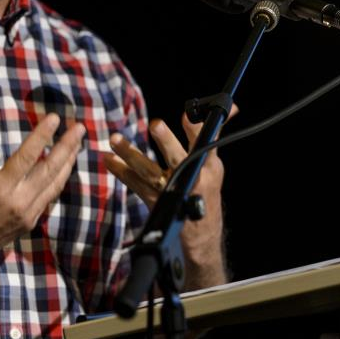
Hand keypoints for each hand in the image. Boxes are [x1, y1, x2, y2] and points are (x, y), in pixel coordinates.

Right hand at [0, 113, 84, 269]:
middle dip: (68, 147)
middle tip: (80, 127)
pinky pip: (49, 196)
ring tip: (77, 143)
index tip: (55, 118)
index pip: (27, 157)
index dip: (43, 135)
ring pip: (55, 184)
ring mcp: (26, 215)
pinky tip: (63, 166)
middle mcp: (17, 203)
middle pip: (50, 170)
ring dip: (68, 162)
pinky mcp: (29, 223)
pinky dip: (58, 179)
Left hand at [103, 108, 234, 286]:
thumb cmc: (207, 188)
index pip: (204, 143)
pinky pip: (135, 184)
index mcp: (208, 166)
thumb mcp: (215, 162)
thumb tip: (230, 107)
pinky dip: (121, 171)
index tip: (187, 115)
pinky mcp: (155, 201)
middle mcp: (191, 178)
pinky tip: (109, 158)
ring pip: (149, 172)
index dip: (195, 130)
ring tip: (115, 139)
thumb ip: (213, 133)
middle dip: (167, 141)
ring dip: (131, 155)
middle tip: (155, 123)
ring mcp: (171, 191)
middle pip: (178, 158)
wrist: (202, 230)